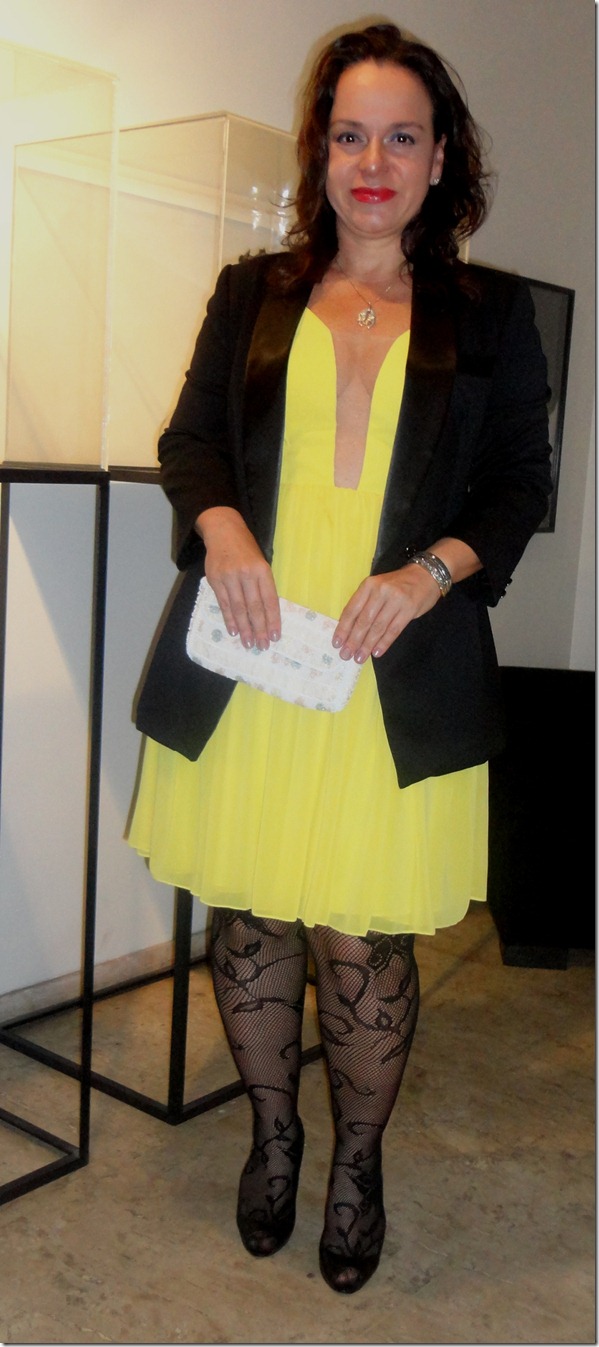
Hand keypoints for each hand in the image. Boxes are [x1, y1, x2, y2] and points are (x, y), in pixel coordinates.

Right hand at [196, 507, 280, 648]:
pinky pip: (224, 604)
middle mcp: (246, 574)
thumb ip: (263, 586)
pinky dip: (229, 619)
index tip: (275, 636)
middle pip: (254, 607)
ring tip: (249, 643)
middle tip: (262, 646)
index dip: (273, 620)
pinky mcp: (215, 580)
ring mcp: (229, 577)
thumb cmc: (246, 550)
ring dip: (244, 628)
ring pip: (238, 608)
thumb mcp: (261, 563)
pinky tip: (234, 631)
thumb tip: (267, 615)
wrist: (223, 531)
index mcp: (262, 570)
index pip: (270, 600)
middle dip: (259, 629)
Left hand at [333, 564, 440, 662]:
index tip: (337, 643)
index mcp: (368, 585)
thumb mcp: (377, 587)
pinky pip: (393, 630)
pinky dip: (384, 643)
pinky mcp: (409, 609)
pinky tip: (376, 652)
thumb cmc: (398, 584)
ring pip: (378, 627)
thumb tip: (350, 630)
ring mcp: (396, 600)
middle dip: (353, 640)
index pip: (352, 610)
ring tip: (360, 658)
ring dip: (367, 645)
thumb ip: (365, 604)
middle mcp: (380, 591)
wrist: (426, 575)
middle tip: (346, 655)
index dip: (343, 628)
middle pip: (364, 620)